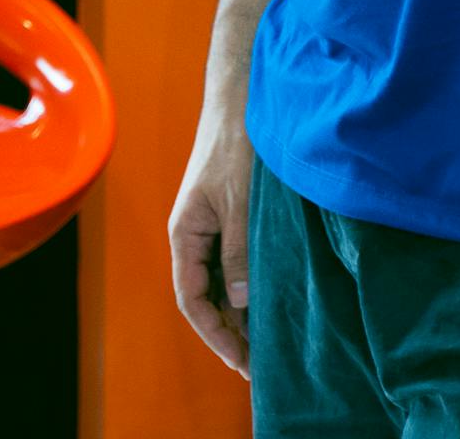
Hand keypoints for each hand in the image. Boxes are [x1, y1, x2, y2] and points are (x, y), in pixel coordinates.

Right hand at [168, 110, 255, 379]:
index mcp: (185, 234)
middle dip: (230, 331)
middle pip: (208, 296)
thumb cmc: (237, 142)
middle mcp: (195, 235)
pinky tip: (274, 299)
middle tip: (260, 364)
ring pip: (224, 280)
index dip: (215, 334)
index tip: (241, 361)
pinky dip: (253, 283)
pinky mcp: (234, 213)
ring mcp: (214, 224)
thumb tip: (243, 301)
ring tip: (269, 342)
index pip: (192, 299)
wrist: (244, 96)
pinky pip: (239, 259)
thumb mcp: (241, 201)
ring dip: (243, 311)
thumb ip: (240, 250)